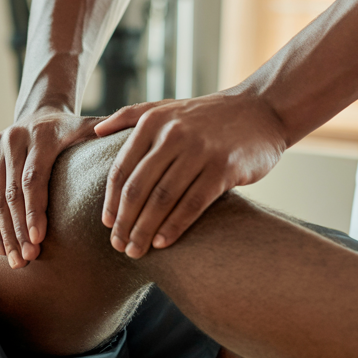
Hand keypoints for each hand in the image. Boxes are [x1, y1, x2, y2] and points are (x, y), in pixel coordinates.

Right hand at [0, 108, 99, 268]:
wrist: (39, 113)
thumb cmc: (71, 131)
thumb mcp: (90, 128)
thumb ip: (111, 137)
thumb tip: (136, 143)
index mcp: (42, 134)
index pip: (33, 178)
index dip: (34, 211)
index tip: (39, 240)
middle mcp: (13, 138)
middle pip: (12, 193)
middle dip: (19, 229)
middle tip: (27, 259)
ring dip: (5, 233)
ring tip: (15, 260)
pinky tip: (1, 247)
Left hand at [93, 90, 286, 257]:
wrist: (262, 110)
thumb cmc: (208, 115)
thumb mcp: (167, 107)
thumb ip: (130, 116)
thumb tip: (95, 131)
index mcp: (153, 122)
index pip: (122, 169)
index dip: (111, 201)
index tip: (106, 225)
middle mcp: (173, 135)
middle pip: (138, 188)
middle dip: (124, 221)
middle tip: (118, 245)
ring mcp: (200, 151)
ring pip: (163, 199)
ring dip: (145, 229)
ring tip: (136, 250)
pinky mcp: (224, 168)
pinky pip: (193, 204)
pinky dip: (175, 226)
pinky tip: (163, 243)